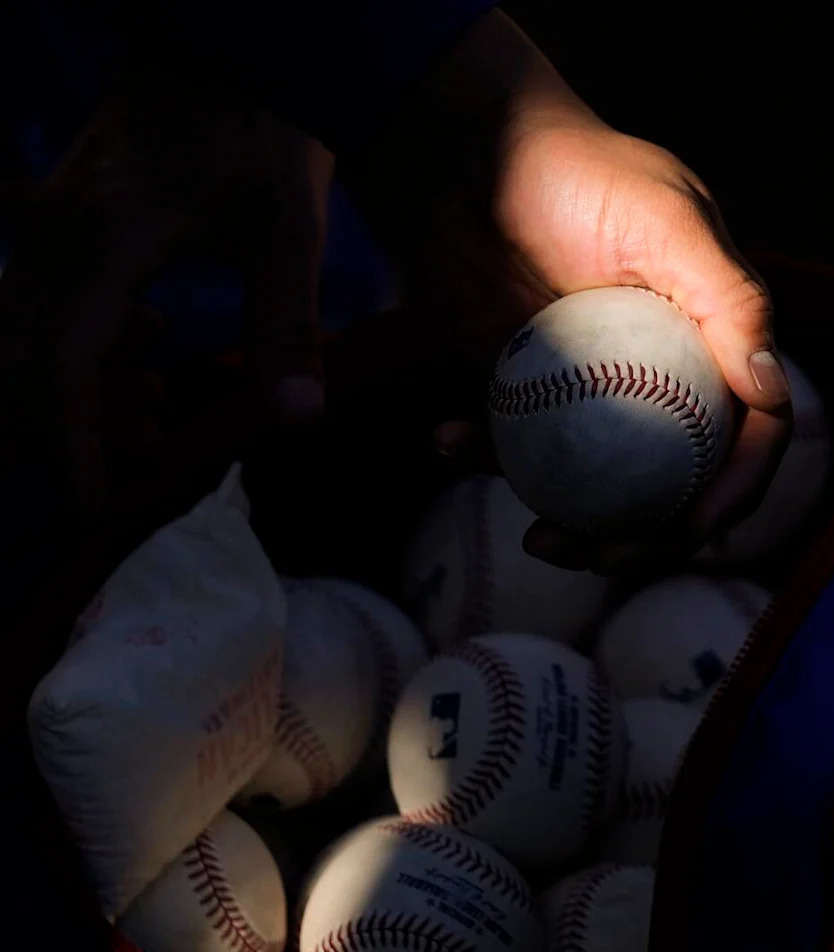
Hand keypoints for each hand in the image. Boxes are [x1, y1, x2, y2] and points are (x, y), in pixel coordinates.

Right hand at [0, 62, 331, 545]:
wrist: (230, 48)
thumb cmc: (260, 127)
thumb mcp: (289, 229)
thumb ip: (287, 325)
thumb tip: (297, 418)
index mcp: (101, 243)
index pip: (58, 369)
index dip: (71, 448)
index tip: (94, 511)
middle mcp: (56, 240)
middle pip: (26, 369)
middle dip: (73, 435)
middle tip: (145, 464)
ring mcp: (51, 233)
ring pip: (30, 345)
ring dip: (83, 398)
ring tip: (158, 416)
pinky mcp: (64, 231)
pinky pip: (48, 314)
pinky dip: (87, 357)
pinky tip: (152, 354)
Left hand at [381, 11, 792, 574]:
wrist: (463, 149)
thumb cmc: (574, 169)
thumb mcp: (665, 217)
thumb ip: (729, 298)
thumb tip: (772, 391)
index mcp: (713, 338)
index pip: (749, 432)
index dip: (734, 490)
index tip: (693, 527)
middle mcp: (661, 373)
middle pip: (677, 482)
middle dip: (648, 535)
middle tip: (598, 554)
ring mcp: (590, 390)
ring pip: (597, 485)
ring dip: (572, 524)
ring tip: (536, 538)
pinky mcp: (523, 392)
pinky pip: (516, 449)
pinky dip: (485, 459)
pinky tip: (446, 441)